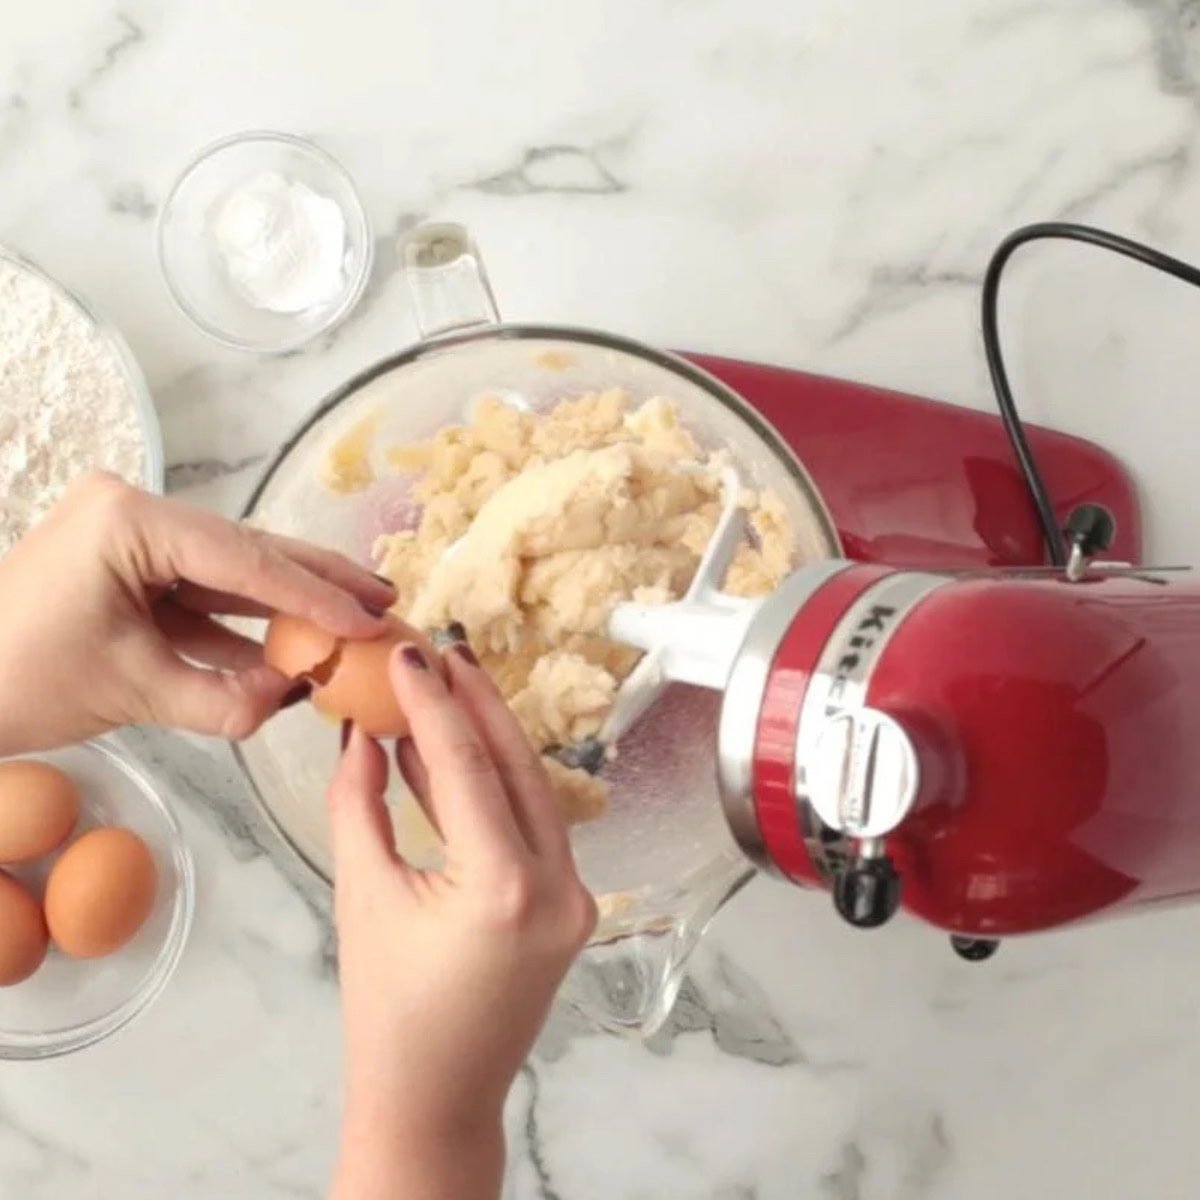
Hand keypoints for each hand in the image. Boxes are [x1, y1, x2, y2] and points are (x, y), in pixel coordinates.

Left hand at [0, 472, 393, 753]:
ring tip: (356, 613)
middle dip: (316, 579)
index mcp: (128, 520)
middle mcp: (133, 509)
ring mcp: (130, 535)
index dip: (311, 594)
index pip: (242, 558)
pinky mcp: (128, 565)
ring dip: (286, 601)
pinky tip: (292, 646)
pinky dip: (240, 624)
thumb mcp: (134, 691)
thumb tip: (298, 699)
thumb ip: (227, 699)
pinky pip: (199, 593)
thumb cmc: (17, 680)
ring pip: (229, 571)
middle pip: (246, 549)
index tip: (366, 620)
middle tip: (382, 598)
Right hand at [327, 638, 595, 1199]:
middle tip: (440, 650)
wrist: (434, 1097)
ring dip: (487, 740)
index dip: (435, 703)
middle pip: (518, 766)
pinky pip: (533, 826)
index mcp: (506, 889)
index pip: (470, 768)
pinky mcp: (571, 904)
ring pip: (531, 791)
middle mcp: (558, 887)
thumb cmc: (386, 1012)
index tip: (410, 652)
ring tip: (442, 688)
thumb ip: (359, 803)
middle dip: (477, 702)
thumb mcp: (362, 894)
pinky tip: (449, 758)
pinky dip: (493, 789)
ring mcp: (575, 897)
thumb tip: (362, 732)